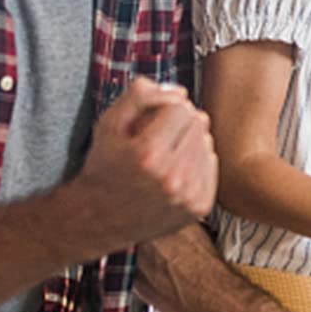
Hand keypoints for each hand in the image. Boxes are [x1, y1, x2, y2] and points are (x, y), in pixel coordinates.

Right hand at [72, 78, 217, 249]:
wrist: (99, 219)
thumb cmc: (104, 166)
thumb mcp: (109, 124)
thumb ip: (140, 96)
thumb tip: (180, 92)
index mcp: (148, 155)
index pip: (181, 107)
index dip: (163, 109)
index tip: (148, 122)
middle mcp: (172, 177)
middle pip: (199, 123)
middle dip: (178, 124)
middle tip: (155, 138)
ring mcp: (189, 195)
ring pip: (207, 142)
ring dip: (188, 142)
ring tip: (162, 157)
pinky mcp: (200, 207)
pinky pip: (211, 164)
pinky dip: (196, 162)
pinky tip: (173, 172)